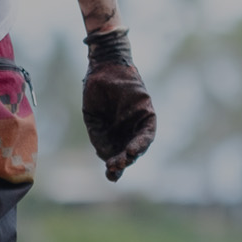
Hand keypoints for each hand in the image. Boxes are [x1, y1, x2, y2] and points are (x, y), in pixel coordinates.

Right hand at [81, 28, 155, 180]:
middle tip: (113, 170)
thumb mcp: (93, 118)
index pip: (117, 152)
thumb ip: (99, 137)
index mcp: (115, 131)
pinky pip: (148, 131)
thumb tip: (105, 156)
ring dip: (131, 155)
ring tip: (122, 162)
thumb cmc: (96, 91)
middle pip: (129, 152)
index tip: (110, 174)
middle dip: (121, 162)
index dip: (115, 163)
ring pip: (140, 145)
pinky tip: (131, 150)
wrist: (103, 68)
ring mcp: (139, 121)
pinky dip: (141, 142)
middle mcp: (129, 129)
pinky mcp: (148, 113)